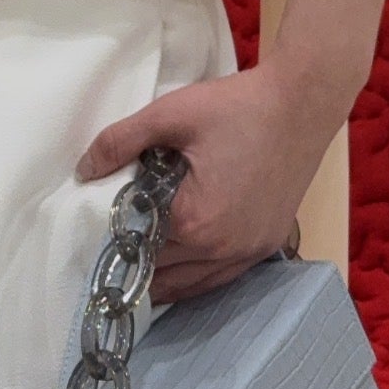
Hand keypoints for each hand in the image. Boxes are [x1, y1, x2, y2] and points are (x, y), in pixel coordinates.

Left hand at [73, 59, 341, 304]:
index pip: (136, 246)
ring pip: (189, 286)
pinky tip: (177, 264)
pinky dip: (194, 276)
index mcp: (194, 221)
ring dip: (161, 276)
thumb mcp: (172, 113)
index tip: (95, 227)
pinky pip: (220, 278)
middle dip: (135, 259)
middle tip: (112, 240)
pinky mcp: (266, 246)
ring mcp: (248, 253)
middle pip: (160, 274)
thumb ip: (121, 141)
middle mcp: (220, 249)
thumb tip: (84, 171)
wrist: (303, 103)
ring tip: (137, 259)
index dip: (113, 237)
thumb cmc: (238, 106)